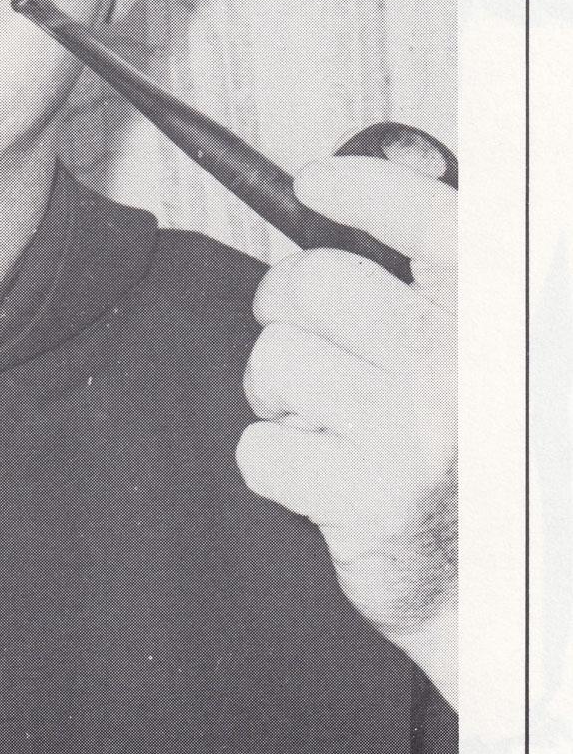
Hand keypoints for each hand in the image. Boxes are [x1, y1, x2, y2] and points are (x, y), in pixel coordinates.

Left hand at [236, 156, 457, 704]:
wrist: (483, 592)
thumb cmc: (458, 449)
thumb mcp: (466, 346)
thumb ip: (428, 268)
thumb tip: (378, 162)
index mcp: (494, 318)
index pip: (431, 220)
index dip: (366, 187)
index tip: (316, 183)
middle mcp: (465, 364)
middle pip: (314, 283)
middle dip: (287, 308)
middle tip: (312, 346)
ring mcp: (417, 430)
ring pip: (276, 358)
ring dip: (278, 391)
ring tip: (323, 421)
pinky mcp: (370, 497)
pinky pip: (260, 445)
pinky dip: (272, 462)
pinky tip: (320, 479)